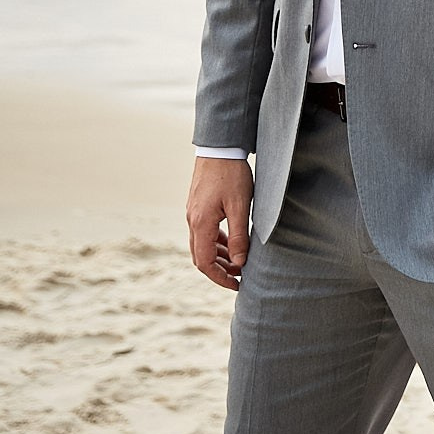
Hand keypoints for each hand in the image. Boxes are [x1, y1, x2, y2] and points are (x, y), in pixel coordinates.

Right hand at [187, 156, 253, 289]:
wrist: (219, 148)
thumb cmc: (232, 174)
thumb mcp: (240, 206)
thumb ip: (239, 236)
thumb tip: (240, 263)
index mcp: (200, 223)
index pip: (204, 262)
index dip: (220, 277)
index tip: (237, 285)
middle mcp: (192, 221)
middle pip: (201, 257)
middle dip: (220, 270)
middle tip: (240, 277)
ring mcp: (194, 214)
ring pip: (202, 245)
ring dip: (220, 257)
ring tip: (240, 262)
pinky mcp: (199, 207)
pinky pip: (205, 232)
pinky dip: (217, 242)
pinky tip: (232, 243)